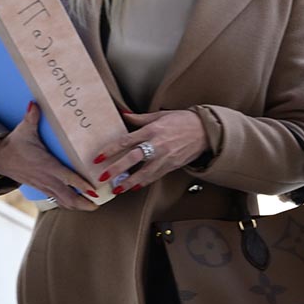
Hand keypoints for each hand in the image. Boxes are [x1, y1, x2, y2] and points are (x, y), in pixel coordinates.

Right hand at [0, 102, 98, 210]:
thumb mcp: (23, 130)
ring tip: (94, 207)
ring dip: (77, 206)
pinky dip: (69, 203)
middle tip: (98, 205)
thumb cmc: (14, 144)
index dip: (80, 184)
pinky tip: (80, 205)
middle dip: (83, 202)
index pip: (66, 177)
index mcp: (46, 165)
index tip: (93, 190)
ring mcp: (44, 186)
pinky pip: (57, 199)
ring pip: (63, 201)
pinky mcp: (42, 189)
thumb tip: (34, 103)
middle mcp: (46, 178)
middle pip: (67, 196)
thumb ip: (32, 118)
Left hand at [92, 109, 209, 193]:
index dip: (111, 150)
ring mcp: (165, 156)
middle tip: (103, 177)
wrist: (205, 131)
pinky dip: (144, 182)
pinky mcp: (172, 165)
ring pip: (144, 172)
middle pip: (133, 158)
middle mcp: (157, 144)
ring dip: (129, 182)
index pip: (126, 140)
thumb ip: (140, 118)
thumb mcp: (160, 115)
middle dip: (117, 169)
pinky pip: (155, 176)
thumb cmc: (183, 121)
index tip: (99, 157)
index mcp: (152, 130)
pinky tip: (134, 187)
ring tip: (117, 189)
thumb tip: (123, 114)